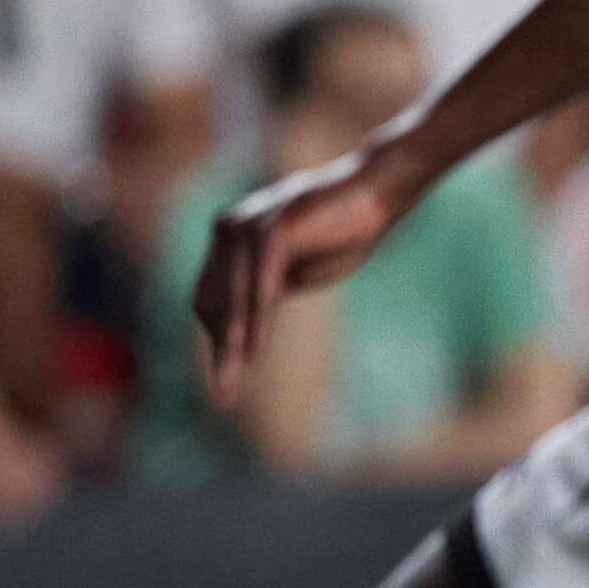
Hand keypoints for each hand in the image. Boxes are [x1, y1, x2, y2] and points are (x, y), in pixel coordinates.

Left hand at [193, 146, 420, 393]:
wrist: (378, 191)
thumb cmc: (347, 229)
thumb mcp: (300, 269)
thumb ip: (269, 290)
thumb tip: (246, 322)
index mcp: (232, 238)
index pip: (211, 297)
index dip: (218, 337)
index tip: (226, 375)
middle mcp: (229, 230)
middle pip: (210, 302)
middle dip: (218, 350)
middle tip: (221, 396)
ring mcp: (245, 227)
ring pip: (231, 300)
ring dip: (230, 346)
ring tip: (230, 385)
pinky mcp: (270, 231)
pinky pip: (258, 290)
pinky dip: (255, 324)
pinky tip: (254, 353)